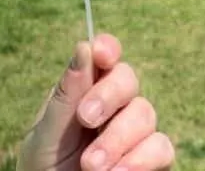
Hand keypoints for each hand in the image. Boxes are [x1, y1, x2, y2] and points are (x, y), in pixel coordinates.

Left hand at [17, 34, 174, 170]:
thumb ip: (66, 96)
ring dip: (116, 139)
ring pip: (145, 112)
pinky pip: (161, 146)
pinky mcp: (152, 159)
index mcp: (85, 90)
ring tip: (90, 166)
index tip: (101, 54)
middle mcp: (115, 105)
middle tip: (85, 119)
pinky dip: (139, 160)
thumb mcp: (44, 137)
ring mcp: (136, 131)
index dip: (108, 48)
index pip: (104, 56)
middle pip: (127, 78)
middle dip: (108, 95)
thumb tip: (84, 46)